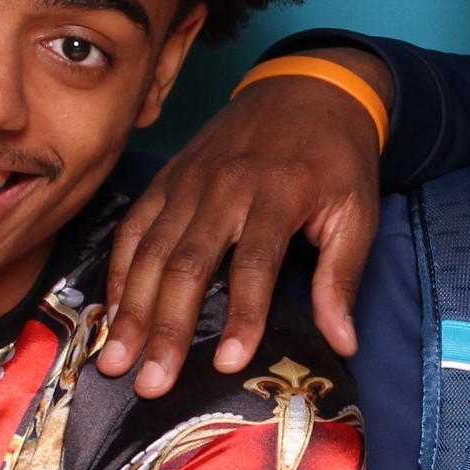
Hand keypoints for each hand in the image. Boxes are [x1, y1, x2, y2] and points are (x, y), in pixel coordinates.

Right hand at [96, 68, 383, 397]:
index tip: (229, 364)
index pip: (254, 264)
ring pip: (152, 250)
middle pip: (188, 264)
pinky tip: (111, 312)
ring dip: (131, 310)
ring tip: (115, 359)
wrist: (308, 87)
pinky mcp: (168, 178)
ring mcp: (188, 181)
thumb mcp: (358, 212)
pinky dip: (119, 270)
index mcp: (276, 193)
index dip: (241, 315)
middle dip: (166, 327)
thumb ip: (342, 277)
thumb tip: (344, 342)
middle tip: (150, 382)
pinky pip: (134, 227)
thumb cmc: (336, 158)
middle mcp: (224, 186)